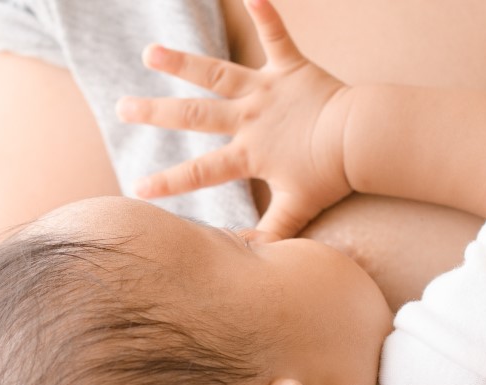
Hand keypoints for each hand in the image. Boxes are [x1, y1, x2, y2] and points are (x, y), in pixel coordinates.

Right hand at [118, 0, 351, 238]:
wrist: (365, 140)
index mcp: (249, 153)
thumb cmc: (332, 175)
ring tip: (150, 51)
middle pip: (194, 116)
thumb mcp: (297, 210)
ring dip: (183, 61)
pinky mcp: (290, 67)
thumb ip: (269, 236)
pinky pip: (275, 36)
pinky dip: (264, 13)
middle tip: (121, 107)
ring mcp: (267, 90)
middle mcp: (250, 118)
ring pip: (218, 73)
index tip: (137, 189)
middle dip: (154, 113)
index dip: (168, 183)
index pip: (201, 171)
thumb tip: (242, 259)